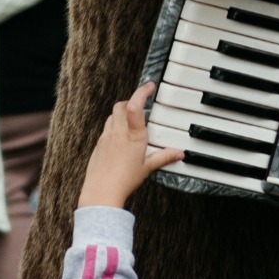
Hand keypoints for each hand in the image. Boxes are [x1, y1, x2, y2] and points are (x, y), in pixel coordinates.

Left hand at [77, 82, 183, 208]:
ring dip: (122, 113)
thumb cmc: (124, 181)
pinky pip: (106, 128)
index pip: (136, 105)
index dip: (142, 91)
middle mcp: (118, 132)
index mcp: (133, 135)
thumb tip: (179, 153)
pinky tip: (120, 139)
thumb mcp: (148, 167)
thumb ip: (164, 157)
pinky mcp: (98, 144)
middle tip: (141, 105)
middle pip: (121, 105)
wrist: (101, 193)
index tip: (149, 86)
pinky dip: (114, 127)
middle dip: (131, 101)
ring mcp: (106, 137)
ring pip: (112, 115)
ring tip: (131, 122)